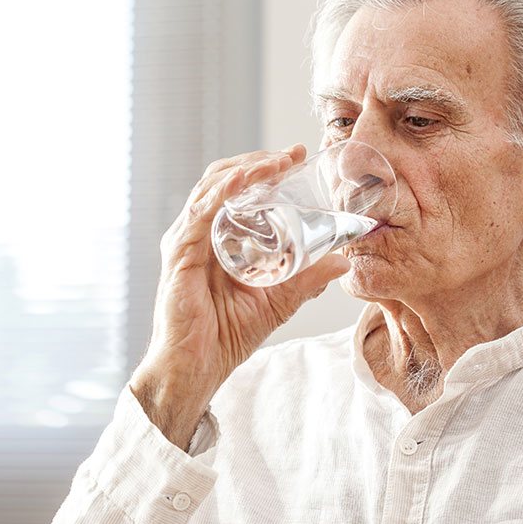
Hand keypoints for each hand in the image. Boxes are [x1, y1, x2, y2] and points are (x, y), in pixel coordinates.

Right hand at [129, 145, 350, 448]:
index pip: (238, 187)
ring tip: (276, 163)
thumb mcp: (279, 299)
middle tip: (292, 155)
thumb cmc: (226, 335)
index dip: (265, 167)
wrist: (198, 368)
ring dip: (246, 169)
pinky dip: (220, 193)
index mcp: (217, 235)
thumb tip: (343, 261)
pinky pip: (199, 215)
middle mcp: (197, 232)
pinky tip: (241, 181)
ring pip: (212, 188)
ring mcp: (185, 241)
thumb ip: (308, 278)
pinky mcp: (179, 256)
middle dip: (258, 160)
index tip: (298, 156)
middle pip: (223, 179)